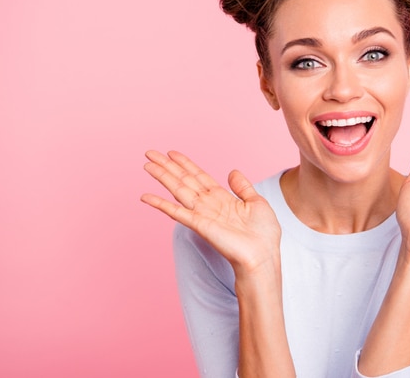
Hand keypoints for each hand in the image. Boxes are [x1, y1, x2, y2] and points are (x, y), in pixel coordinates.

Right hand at [141, 150, 280, 273]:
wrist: (263, 256)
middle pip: (184, 180)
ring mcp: (202, 214)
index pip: (199, 176)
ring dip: (162, 177)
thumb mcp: (257, 203)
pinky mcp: (199, 225)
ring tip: (147, 164)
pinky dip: (160, 204)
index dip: (185, 164)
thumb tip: (232, 171)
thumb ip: (243, 187)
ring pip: (178, 190)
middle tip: (150, 153)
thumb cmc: (263, 235)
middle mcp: (209, 204)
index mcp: (223, 198)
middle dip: (167, 166)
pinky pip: (176, 212)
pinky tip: (146, 196)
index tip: (171, 153)